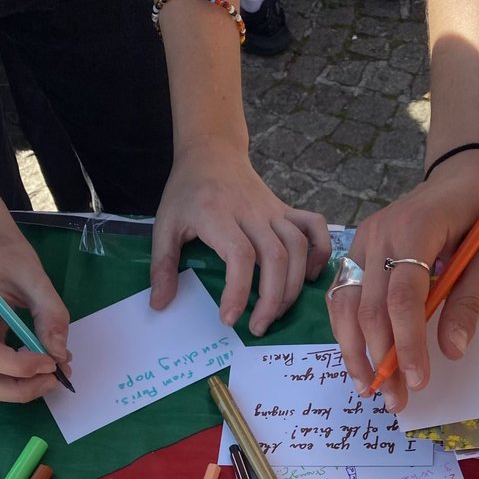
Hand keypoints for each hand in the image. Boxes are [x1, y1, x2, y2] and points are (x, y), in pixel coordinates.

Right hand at [0, 220, 69, 401]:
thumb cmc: (0, 248)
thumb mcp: (32, 273)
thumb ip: (50, 313)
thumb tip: (60, 356)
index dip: (18, 367)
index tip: (52, 362)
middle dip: (17, 389)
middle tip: (54, 379)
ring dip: (15, 388)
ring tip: (49, 373)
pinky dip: (11, 379)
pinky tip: (36, 365)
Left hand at [149, 145, 330, 336]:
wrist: (211, 151)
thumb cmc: (187, 192)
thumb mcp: (164, 224)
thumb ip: (162, 265)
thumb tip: (159, 305)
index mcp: (219, 214)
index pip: (239, 255)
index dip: (238, 291)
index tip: (229, 319)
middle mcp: (252, 212)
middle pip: (275, 257)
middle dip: (271, 299)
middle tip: (258, 327)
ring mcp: (273, 210)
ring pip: (297, 248)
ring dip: (292, 286)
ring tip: (276, 312)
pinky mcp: (287, 210)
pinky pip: (315, 228)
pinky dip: (319, 253)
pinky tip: (308, 276)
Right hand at [327, 152, 478, 413]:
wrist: (461, 173)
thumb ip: (469, 301)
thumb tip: (452, 351)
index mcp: (417, 227)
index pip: (403, 296)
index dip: (407, 343)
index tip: (418, 381)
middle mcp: (380, 233)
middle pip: (369, 308)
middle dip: (381, 360)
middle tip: (395, 401)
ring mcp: (362, 241)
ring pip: (345, 306)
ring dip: (355, 352)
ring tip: (370, 389)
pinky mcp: (356, 251)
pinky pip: (342, 297)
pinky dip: (347, 332)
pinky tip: (360, 360)